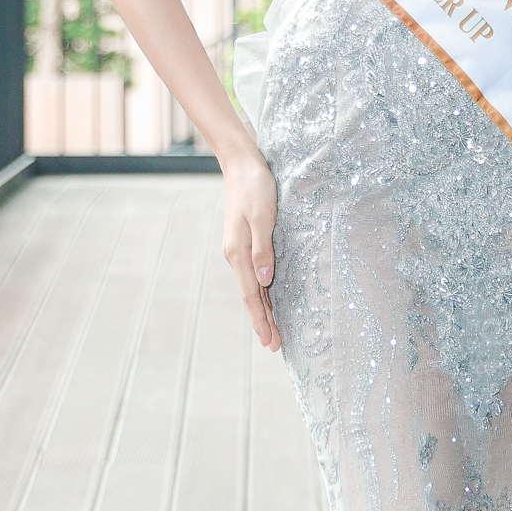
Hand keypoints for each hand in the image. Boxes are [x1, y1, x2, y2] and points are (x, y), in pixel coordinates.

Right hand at [221, 145, 280, 349]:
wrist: (242, 164)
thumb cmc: (256, 187)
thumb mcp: (264, 216)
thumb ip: (263, 249)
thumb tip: (264, 281)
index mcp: (238, 252)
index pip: (251, 294)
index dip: (261, 319)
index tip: (269, 341)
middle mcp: (236, 255)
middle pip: (251, 296)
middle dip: (262, 322)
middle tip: (274, 346)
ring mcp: (240, 250)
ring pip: (252, 288)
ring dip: (262, 310)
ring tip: (272, 331)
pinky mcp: (246, 243)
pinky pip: (254, 275)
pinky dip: (261, 293)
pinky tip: (267, 300)